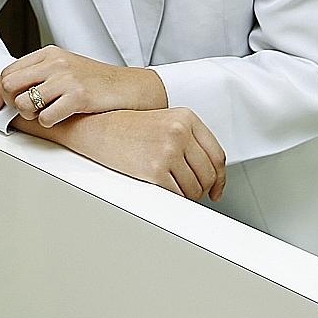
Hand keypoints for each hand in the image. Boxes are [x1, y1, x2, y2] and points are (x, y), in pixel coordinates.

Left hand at [0, 47, 166, 125]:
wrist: (127, 87)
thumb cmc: (95, 80)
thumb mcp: (65, 67)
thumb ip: (39, 73)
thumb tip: (8, 88)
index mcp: (49, 54)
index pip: (8, 71)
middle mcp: (55, 63)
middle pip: (9, 85)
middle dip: (9, 103)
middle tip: (21, 112)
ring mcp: (66, 79)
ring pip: (23, 103)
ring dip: (30, 115)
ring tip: (45, 113)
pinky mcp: (77, 96)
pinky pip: (45, 118)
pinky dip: (48, 122)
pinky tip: (60, 117)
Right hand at [19, 107, 225, 201]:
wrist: (97, 127)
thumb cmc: (128, 127)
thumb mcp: (165, 121)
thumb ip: (190, 140)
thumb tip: (211, 174)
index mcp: (186, 117)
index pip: (217, 155)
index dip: (220, 178)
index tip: (216, 189)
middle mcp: (180, 131)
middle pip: (208, 174)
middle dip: (202, 189)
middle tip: (192, 193)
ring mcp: (168, 150)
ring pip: (194, 188)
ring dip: (187, 196)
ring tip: (173, 190)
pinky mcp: (155, 170)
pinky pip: (177, 195)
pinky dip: (174, 200)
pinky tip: (164, 192)